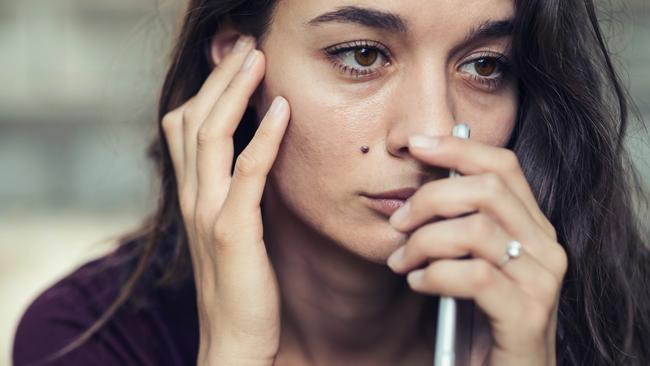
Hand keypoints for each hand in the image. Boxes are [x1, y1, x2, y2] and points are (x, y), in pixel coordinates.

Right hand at [162, 35, 288, 364]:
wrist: (234, 339)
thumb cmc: (240, 284)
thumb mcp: (231, 228)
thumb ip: (236, 190)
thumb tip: (258, 153)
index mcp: (193, 195)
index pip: (187, 126)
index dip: (207, 89)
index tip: (233, 61)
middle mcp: (193, 197)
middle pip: (194, 119)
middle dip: (219, 78)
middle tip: (244, 45)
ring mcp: (209, 213)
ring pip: (212, 135)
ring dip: (234, 92)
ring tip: (256, 58)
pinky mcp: (232, 232)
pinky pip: (247, 173)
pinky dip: (264, 137)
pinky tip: (282, 110)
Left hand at [386, 135, 567, 365]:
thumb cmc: (481, 317)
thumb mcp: (470, 261)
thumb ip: (459, 226)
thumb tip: (418, 188)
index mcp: (533, 226)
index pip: (503, 166)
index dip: (458, 148)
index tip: (416, 145)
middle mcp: (547, 247)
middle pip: (486, 189)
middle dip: (429, 198)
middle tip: (399, 223)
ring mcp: (542, 281)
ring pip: (475, 230)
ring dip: (423, 243)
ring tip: (402, 262)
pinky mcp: (528, 316)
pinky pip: (474, 277)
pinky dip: (434, 276)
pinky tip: (418, 284)